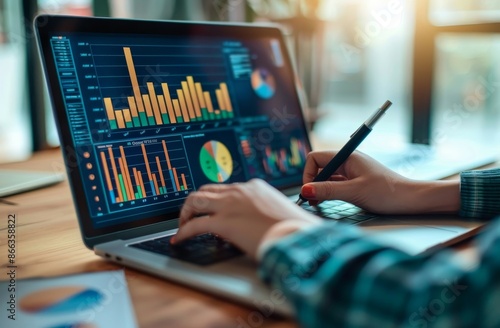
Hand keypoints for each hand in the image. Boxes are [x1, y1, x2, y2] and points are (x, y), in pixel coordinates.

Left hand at [173, 179, 320, 258]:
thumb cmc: (294, 227)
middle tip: (189, 216)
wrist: (298, 235)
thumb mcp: (276, 210)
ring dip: (185, 213)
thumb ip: (259, 210)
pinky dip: (183, 231)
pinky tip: (179, 239)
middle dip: (194, 204)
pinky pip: (195, 225)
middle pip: (205, 191)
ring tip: (182, 225)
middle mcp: (239, 191)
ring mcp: (230, 205)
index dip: (212, 200)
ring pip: (195, 201)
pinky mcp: (224, 223)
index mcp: (253, 187)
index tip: (209, 210)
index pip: (224, 189)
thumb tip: (251, 222)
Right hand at [301, 151, 459, 213]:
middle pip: (320, 168)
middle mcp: (348, 162)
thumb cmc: (388, 193)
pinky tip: (331, 202)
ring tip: (320, 204)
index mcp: (348, 157)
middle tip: (312, 201)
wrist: (412, 200)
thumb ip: (328, 190)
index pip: (315, 158)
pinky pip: (336, 185)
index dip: (308, 173)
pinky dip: (330, 193)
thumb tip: (304, 190)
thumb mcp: (354, 192)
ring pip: (328, 178)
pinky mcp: (356, 183)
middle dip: (312, 183)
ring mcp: (352, 173)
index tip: (309, 191)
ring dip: (321, 189)